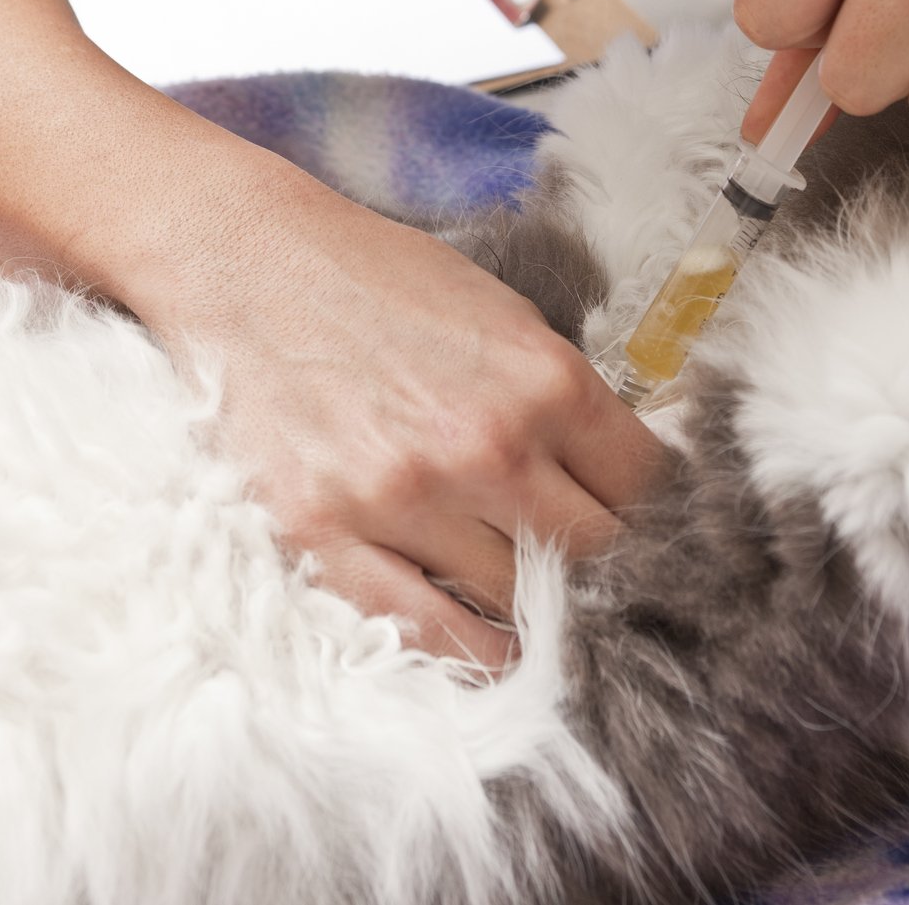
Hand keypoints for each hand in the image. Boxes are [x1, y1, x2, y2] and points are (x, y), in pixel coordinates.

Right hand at [150, 181, 665, 667]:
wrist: (248, 259)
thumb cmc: (378, 276)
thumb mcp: (501, 311)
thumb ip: (561, 394)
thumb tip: (622, 471)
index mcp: (542, 379)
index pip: (644, 485)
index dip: (660, 510)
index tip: (655, 525)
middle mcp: (484, 446)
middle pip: (594, 553)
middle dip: (607, 561)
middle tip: (605, 568)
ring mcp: (403, 499)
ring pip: (516, 600)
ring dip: (538, 603)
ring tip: (546, 598)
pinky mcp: (327, 535)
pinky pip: (423, 630)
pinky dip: (472, 650)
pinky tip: (497, 648)